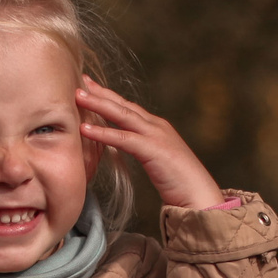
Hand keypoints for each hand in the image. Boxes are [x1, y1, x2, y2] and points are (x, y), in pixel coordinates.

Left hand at [76, 77, 221, 209]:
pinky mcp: (153, 149)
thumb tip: (123, 148)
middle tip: (80, 81)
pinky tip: (86, 128)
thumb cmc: (180, 183)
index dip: (109, 96)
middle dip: (100, 92)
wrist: (200, 195)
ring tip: (77, 96)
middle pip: (123, 104)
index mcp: (157, 127)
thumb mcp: (158, 161)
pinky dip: (103, 132)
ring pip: (122, 114)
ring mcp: (156, 135)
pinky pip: (123, 138)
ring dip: (98, 104)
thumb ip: (143, 150)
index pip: (129, 107)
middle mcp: (156, 126)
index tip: (91, 86)